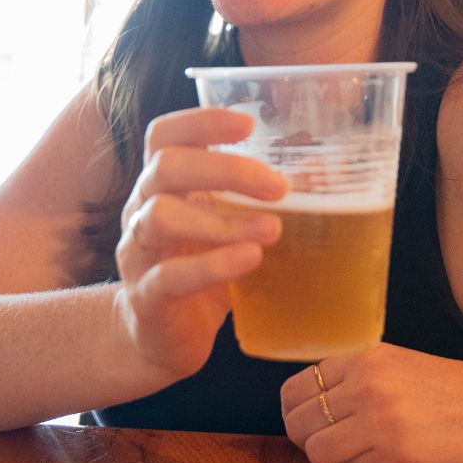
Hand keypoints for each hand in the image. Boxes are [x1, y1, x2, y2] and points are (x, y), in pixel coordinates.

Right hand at [112, 107, 286, 387]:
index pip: (164, 136)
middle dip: (224, 169)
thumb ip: (257, 202)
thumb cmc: (200, 272)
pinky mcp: (146, 299)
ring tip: (272, 230)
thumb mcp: (227, 228)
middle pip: (165, 166)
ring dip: (221, 219)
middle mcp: (141, 211)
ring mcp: (138, 254)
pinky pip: (168, 277)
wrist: (161, 340)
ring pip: (160, 216)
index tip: (248, 124)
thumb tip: (324, 171)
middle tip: (277, 187)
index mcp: (162, 187)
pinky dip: (211, 266)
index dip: (201, 121)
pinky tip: (249, 260)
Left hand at [279, 344, 462, 462]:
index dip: (297, 412)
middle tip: (335, 445)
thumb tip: (307, 403)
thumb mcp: (402, 365)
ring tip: (368, 453)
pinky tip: (396, 462)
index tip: (310, 422)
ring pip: (319, 452)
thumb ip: (356, 378)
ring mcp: (381, 424)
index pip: (295, 389)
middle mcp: (367, 387)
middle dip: (310, 439)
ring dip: (337, 459)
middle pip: (299, 423)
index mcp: (365, 358)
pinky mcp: (399, 460)